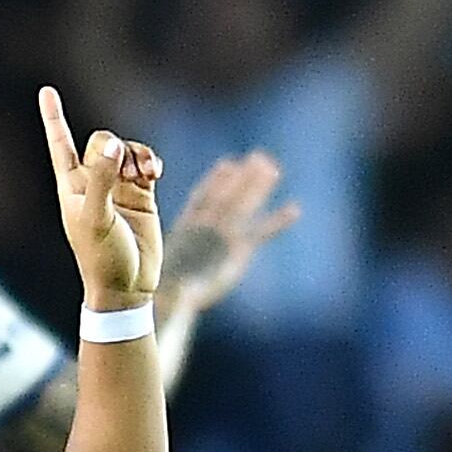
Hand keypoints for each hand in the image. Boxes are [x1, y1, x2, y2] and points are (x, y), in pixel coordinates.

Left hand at [37, 86, 159, 306]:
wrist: (128, 286)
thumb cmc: (101, 258)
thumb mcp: (96, 218)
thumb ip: (102, 179)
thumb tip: (112, 145)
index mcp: (71, 187)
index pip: (60, 144)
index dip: (54, 117)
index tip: (46, 91)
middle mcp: (93, 182)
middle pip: (102, 141)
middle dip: (116, 147)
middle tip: (126, 173)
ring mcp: (118, 187)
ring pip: (127, 149)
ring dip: (137, 155)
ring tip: (145, 176)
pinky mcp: (142, 194)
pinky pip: (146, 162)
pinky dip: (151, 162)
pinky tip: (155, 174)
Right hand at [159, 150, 299, 315]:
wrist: (172, 294)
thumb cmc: (162, 287)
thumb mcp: (157, 265)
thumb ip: (166, 257)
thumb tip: (162, 268)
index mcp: (186, 227)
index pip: (203, 196)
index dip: (216, 179)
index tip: (227, 164)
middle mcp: (206, 225)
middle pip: (228, 193)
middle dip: (245, 176)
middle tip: (261, 157)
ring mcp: (222, 234)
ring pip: (243, 204)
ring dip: (258, 185)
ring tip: (273, 169)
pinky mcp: (237, 250)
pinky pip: (261, 231)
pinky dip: (278, 221)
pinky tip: (294, 210)